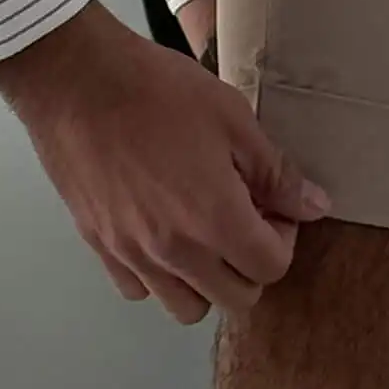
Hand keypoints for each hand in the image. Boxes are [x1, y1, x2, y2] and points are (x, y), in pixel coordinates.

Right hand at [0, 1, 328, 323]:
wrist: (75, 80)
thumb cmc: (154, 89)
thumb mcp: (232, 117)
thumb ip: (276, 172)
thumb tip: (314, 206)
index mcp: (214, 220)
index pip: (271, 269)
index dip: (282, 240)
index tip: (269, 208)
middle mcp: (175, 251)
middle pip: (235, 299)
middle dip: (249, 267)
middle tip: (241, 222)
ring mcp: (134, 255)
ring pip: (185, 308)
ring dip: (204, 282)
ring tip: (199, 236)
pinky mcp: (102, 247)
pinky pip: (138, 290)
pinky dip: (156, 276)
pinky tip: (158, 235)